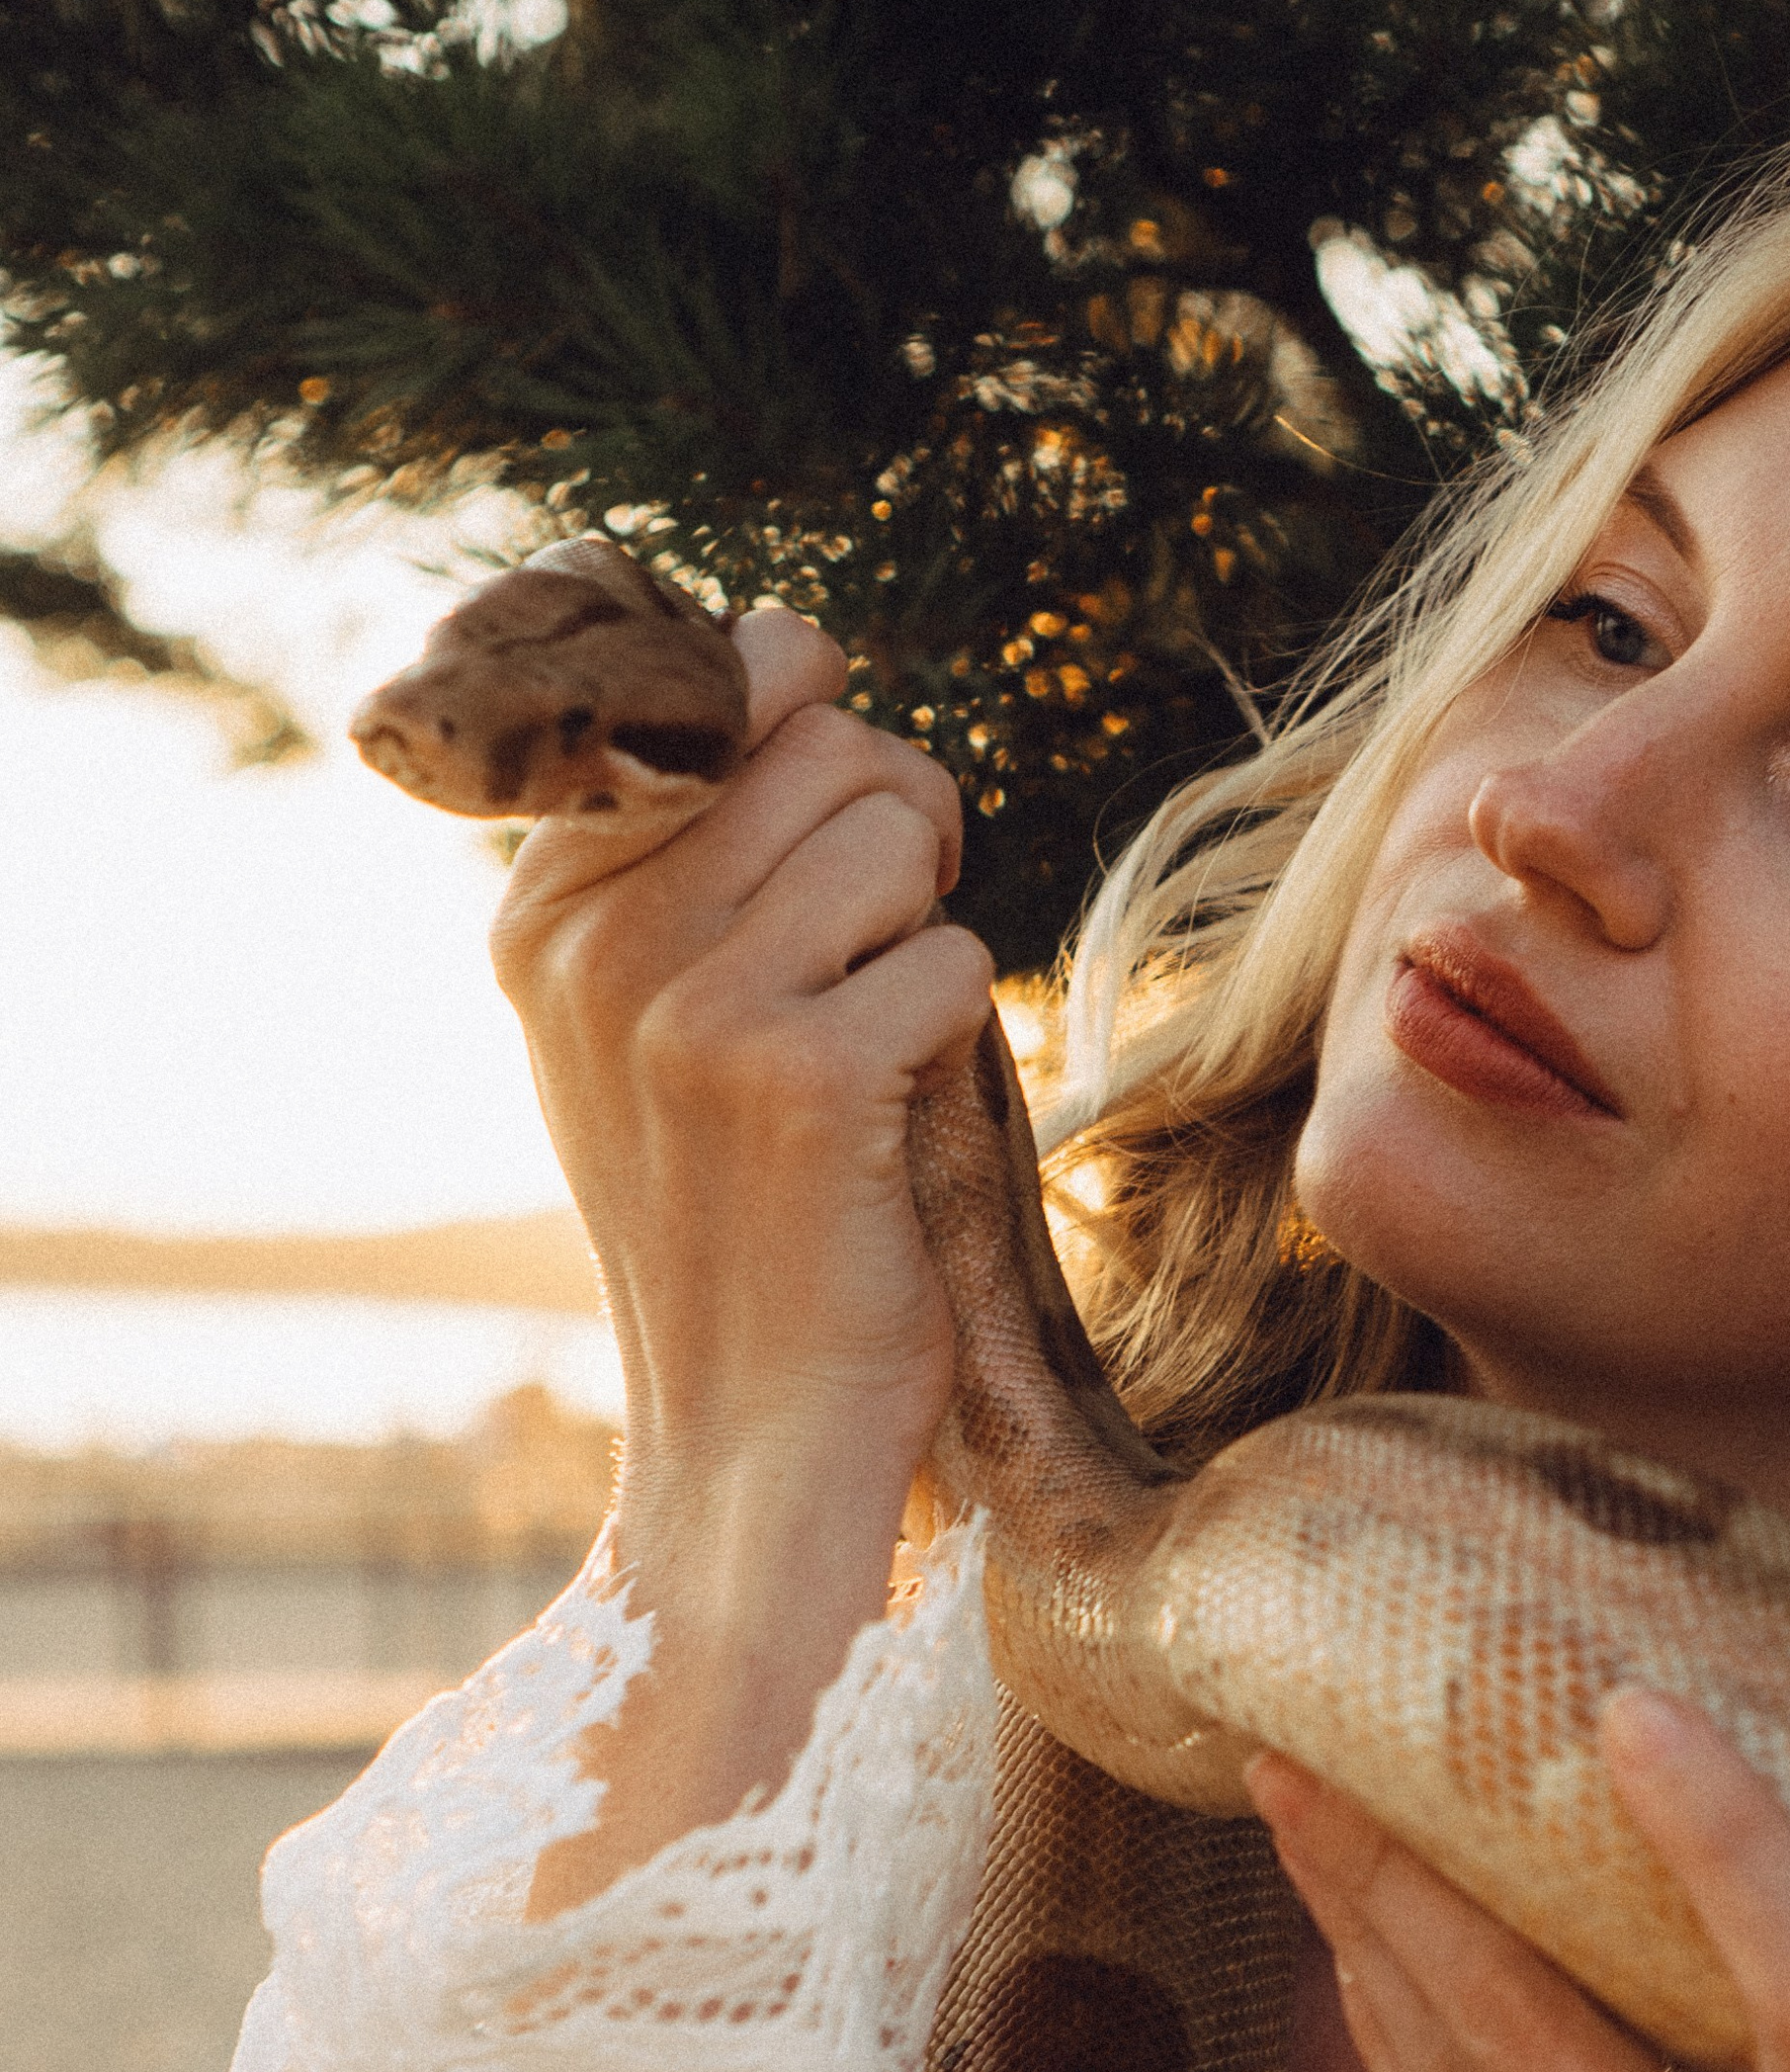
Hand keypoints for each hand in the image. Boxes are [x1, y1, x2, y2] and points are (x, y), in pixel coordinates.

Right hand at [492, 612, 994, 1897]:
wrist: (754, 1431)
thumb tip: (793, 640)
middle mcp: (593, 941)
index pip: (702, 679)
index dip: (810, 724)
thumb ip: (697, 839)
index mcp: (541, 909)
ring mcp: (685, 1005)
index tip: (822, 833)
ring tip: (888, 1027)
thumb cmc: (746, 1209)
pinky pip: (958, 955)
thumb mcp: (659, 1016)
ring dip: (935, 919)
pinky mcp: (796, 1073)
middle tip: (889, 940)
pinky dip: (966, 1034)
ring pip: (895, 822)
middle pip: (823, 733)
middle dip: (899, 815)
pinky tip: (898, 1119)